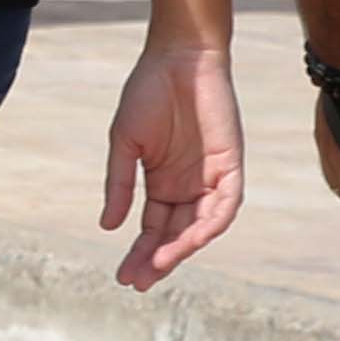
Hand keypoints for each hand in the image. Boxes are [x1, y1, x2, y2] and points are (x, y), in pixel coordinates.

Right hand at [98, 40, 243, 289]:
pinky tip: (189, 240)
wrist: (179, 57)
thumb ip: (119, 184)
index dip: (139, 253)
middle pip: (175, 235)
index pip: (152, 229)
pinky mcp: (230, 166)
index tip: (122, 276)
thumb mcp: (125, 143)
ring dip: (181, 248)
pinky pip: (225, 205)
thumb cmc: (148, 92)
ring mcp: (210, 178)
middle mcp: (187, 186)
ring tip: (158, 265)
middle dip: (158, 260)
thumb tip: (108, 227)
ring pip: (200, 227)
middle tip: (138, 283)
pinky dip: (209, 224)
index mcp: (161, 182)